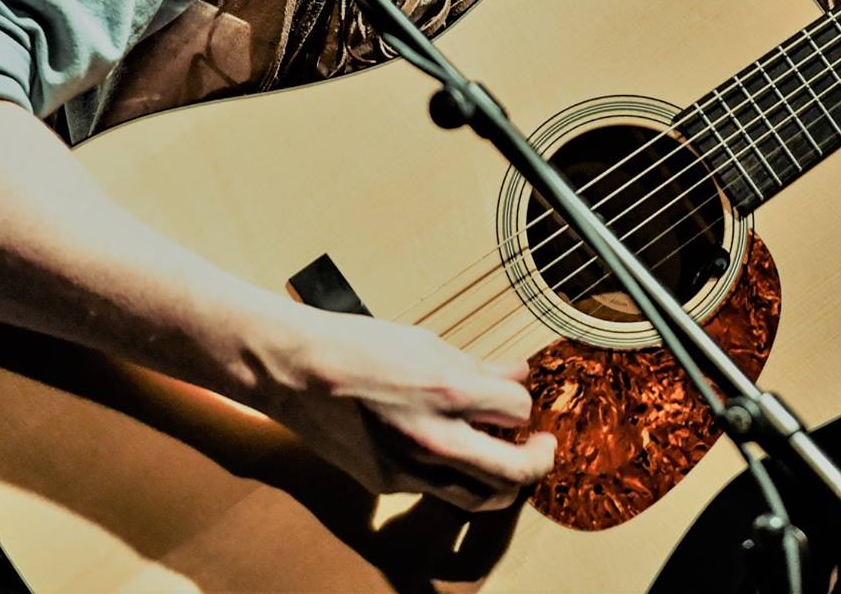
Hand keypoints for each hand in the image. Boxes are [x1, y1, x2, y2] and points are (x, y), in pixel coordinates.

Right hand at [259, 308, 556, 509]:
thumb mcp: (428, 343)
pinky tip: (455, 455)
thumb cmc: (360, 346)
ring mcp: (411, 468)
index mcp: (449, 392)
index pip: (519, 409)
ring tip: (509, 461)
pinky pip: (438, 491)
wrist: (297, 372)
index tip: (518, 398)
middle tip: (542, 448)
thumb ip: (478, 365)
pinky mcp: (388, 483)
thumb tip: (518, 372)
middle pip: (515, 472)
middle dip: (539, 461)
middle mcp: (435, 438)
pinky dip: (457, 477)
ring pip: (481, 497)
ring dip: (505, 483)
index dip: (523, 403)